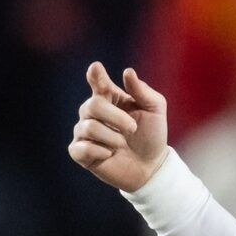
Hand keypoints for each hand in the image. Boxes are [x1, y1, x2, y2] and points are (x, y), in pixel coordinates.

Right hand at [68, 62, 168, 192]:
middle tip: (133, 128)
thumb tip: (128, 72)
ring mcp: (83, 131)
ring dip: (113, 138)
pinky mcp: (79, 152)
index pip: (97, 81)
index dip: (95, 75)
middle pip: (94, 105)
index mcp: (109, 97)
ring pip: (90, 128)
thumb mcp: (155, 111)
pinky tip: (110, 155)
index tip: (96, 68)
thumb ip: (143, 91)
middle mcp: (92, 111)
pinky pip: (82, 148)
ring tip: (122, 144)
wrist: (151, 166)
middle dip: (117, 118)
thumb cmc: (152, 135)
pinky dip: (101, 152)